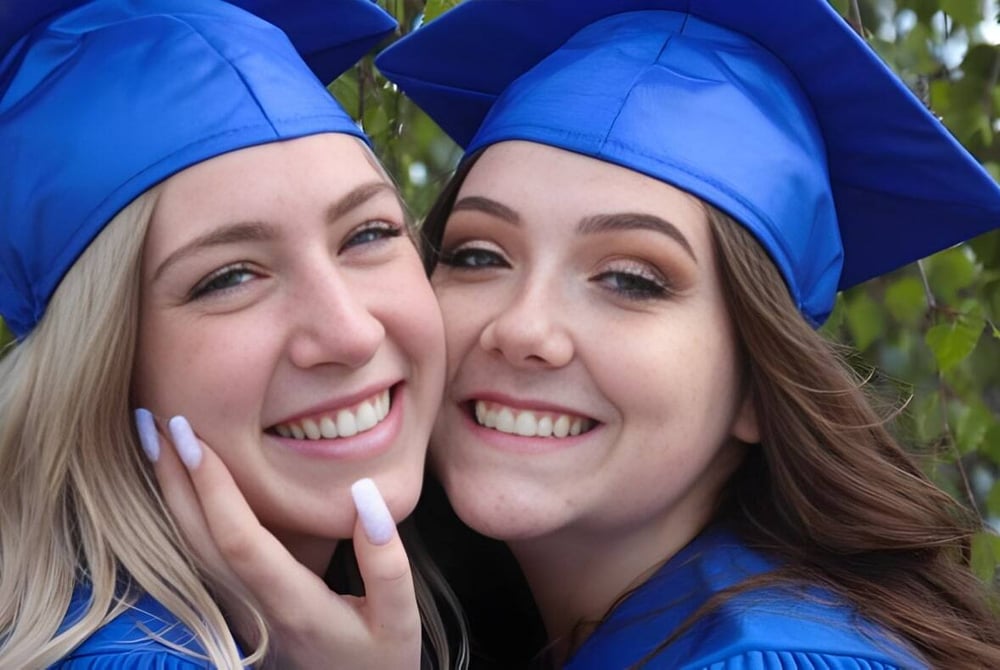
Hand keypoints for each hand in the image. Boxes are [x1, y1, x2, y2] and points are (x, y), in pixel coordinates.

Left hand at [134, 410, 422, 669]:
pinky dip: (184, 515)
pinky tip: (182, 486)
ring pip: (192, 550)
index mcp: (294, 606)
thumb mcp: (400, 619)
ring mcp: (243, 612)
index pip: (240, 540)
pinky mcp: (243, 610)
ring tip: (155, 443)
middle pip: (199, 541)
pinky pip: (202, 556)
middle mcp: (255, 609)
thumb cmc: (380, 663)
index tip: (193, 436)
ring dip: (170, 494)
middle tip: (154, 420)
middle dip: (173, 480)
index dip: (214, 488)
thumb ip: (387, 562)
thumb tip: (365, 494)